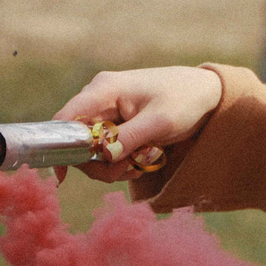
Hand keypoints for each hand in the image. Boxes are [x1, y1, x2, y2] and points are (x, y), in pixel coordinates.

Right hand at [53, 65, 225, 182]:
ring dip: (112, 166)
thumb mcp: (160, 122)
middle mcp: (99, 99)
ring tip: (140, 165)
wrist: (206, 93)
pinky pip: (106, 150)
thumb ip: (130, 138)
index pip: (65, 119)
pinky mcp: (116, 124)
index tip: (64, 176)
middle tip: (128, 170)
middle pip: (77, 141)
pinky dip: (120, 162)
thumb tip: (103, 157)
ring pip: (92, 150)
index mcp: (104, 90)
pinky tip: (141, 162)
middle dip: (99, 163)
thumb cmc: (184, 99)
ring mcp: (107, 112)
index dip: (59, 147)